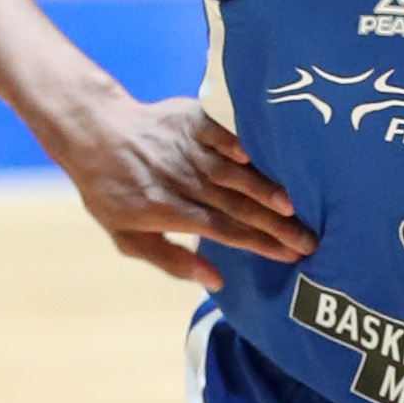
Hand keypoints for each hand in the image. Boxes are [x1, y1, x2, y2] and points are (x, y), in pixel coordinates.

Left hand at [43, 90, 315, 287]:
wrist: (93, 132)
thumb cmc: (112, 191)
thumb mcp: (128, 237)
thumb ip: (171, 260)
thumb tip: (215, 282)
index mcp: (167, 210)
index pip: (222, 231)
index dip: (258, 245)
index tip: (290, 256)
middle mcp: (181, 180)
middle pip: (236, 207)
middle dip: (276, 226)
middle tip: (309, 241)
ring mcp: (187, 149)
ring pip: (233, 173)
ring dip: (265, 189)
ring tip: (296, 206)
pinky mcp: (190, 120)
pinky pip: (220, 132)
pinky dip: (238, 143)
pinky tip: (259, 157)